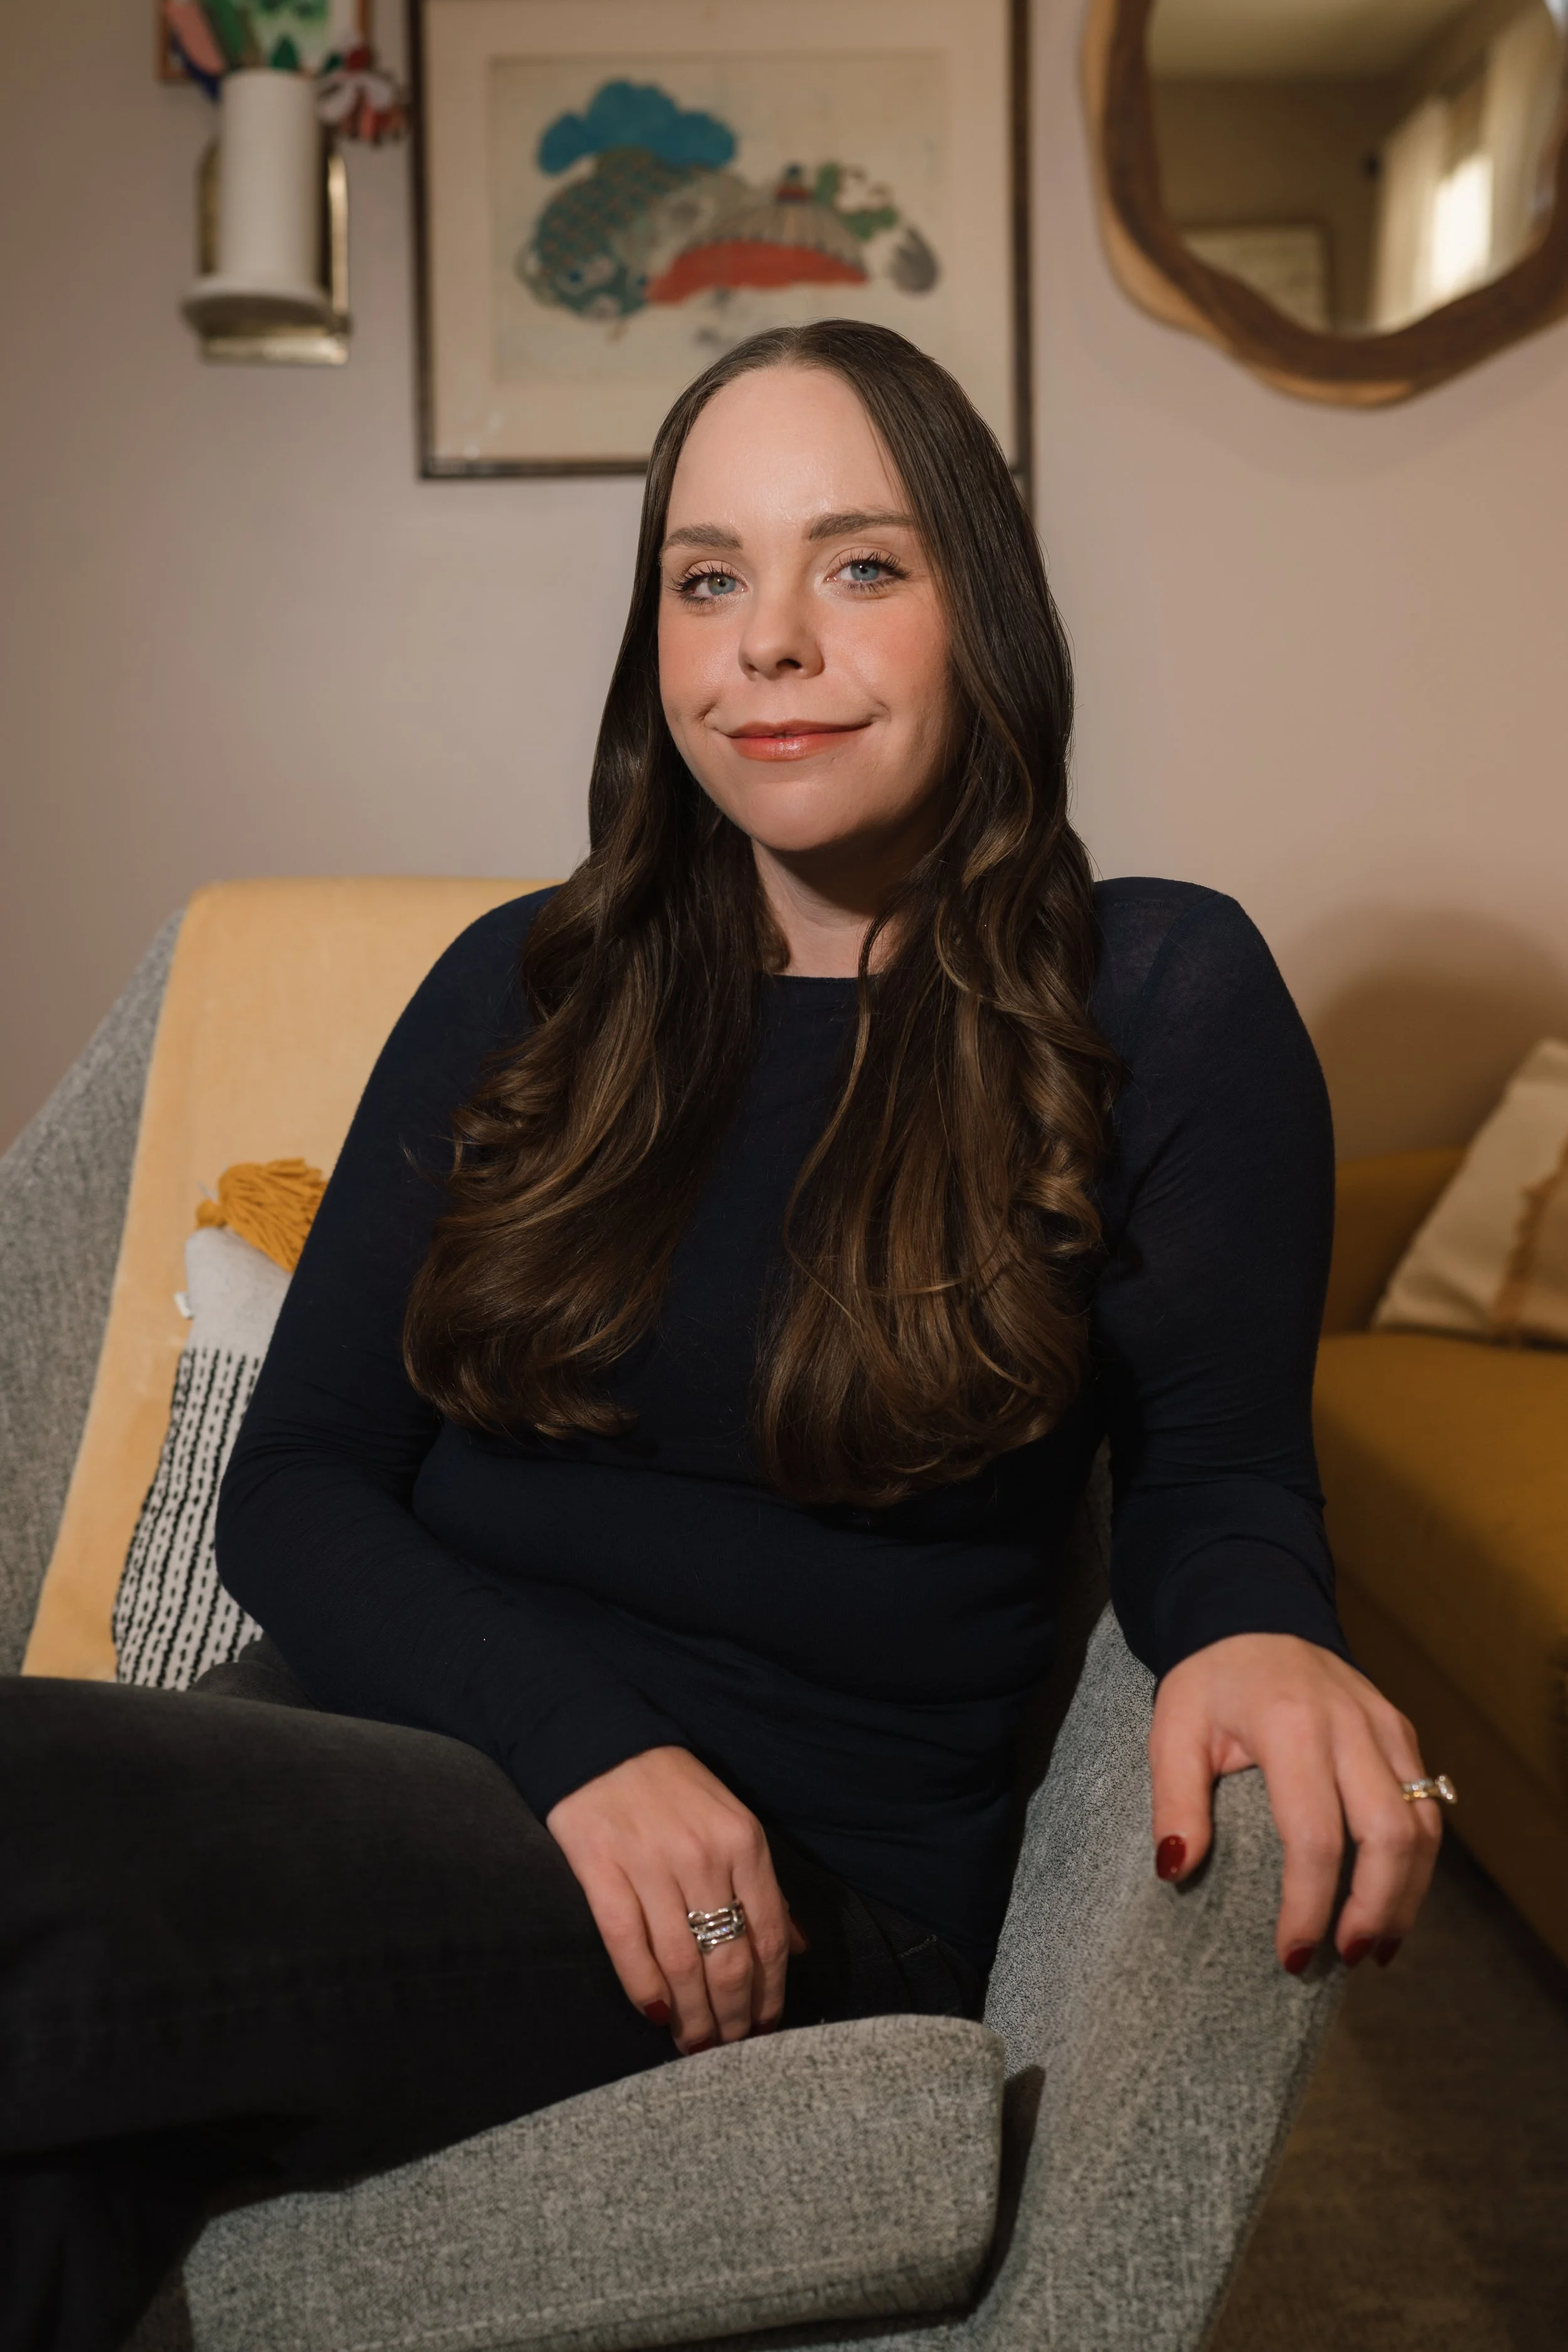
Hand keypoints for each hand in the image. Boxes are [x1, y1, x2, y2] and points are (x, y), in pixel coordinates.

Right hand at [545, 1745, 808, 2051]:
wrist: (602, 1744)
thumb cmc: (674, 1789)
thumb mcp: (733, 1823)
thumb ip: (764, 1886)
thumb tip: (798, 1949)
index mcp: (744, 1842)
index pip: (767, 1934)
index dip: (770, 1991)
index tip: (768, 2028)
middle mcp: (703, 1856)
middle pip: (728, 1958)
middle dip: (734, 2015)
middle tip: (729, 2049)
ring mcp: (650, 1864)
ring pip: (682, 1962)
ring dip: (692, 2015)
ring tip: (694, 2045)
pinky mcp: (601, 1870)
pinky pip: (627, 1944)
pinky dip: (644, 1988)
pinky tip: (656, 2014)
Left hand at [1149, 1634, 1442, 1972]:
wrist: (1253, 1612)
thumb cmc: (1210, 1679)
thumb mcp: (1173, 1728)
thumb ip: (1174, 1799)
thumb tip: (1176, 1869)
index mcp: (1290, 1724)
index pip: (1315, 1834)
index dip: (1309, 1905)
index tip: (1292, 1955)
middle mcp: (1351, 1725)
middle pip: (1390, 1836)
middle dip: (1375, 1910)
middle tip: (1343, 1958)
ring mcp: (1385, 1726)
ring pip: (1423, 1827)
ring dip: (1406, 1896)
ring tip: (1373, 1947)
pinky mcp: (1403, 1731)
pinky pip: (1427, 1807)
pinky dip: (1417, 1864)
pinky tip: (1392, 1902)